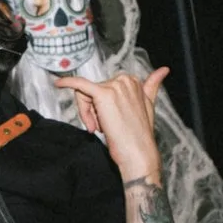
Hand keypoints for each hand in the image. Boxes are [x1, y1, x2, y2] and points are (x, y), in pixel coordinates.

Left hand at [55, 67, 169, 183]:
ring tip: (99, 128)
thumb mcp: (147, 106)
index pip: (103, 88)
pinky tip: (58, 83)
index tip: (106, 122)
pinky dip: (67, 83)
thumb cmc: (139, 134)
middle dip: (92, 111)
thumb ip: (152, 86)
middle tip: (101, 128)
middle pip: (92, 91)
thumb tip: (164, 70)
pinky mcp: (102, 95)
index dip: (100, 107)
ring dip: (87, 114)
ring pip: (85, 95)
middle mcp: (124, 80)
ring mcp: (114, 86)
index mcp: (132, 81)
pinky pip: (79, 85)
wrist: (138, 152)